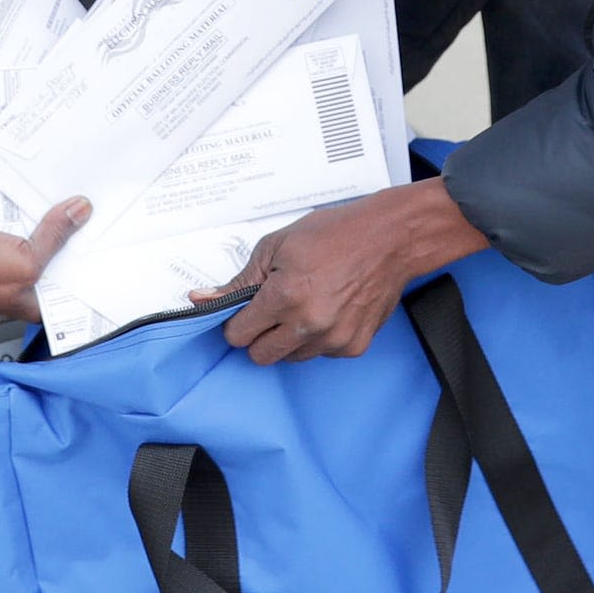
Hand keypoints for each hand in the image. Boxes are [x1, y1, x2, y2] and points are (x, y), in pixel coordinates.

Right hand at [0, 199, 90, 320]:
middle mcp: (24, 283)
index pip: (73, 290)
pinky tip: (44, 197)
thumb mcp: (24, 259)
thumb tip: (78, 214)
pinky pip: (24, 220)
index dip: (92, 271)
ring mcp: (11, 258)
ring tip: (76, 202)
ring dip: (54, 219)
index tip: (111, 250)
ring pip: (43, 235)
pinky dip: (32, 208)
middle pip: (60, 258)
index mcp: (34, 302)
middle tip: (97, 218)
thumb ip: (55, 237)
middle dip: (76, 238)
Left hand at [191, 179, 489, 364]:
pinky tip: (328, 309)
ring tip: (306, 303)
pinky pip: (321, 354)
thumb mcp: (276, 246)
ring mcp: (334, 339)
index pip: (238, 336)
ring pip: (291, 358)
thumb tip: (202, 299)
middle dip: (259, 335)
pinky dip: (318, 338)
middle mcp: (309, 324)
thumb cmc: (336, 234)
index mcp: (285, 297)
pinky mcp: (354, 346)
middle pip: (261, 356)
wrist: (390, 238)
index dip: (237, 323)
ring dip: (289, 338)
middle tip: (272, 310)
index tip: (245, 312)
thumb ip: (239, 281)